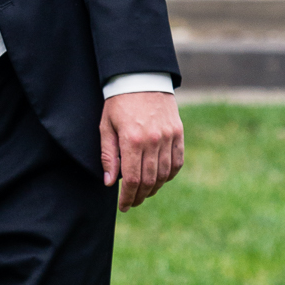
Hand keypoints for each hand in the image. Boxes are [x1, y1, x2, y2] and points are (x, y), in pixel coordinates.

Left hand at [99, 93, 183, 211]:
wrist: (141, 78)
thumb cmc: (118, 103)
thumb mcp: (106, 127)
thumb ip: (108, 156)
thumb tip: (110, 183)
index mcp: (132, 140)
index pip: (132, 180)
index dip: (128, 197)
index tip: (123, 206)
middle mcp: (153, 140)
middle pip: (150, 180)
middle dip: (140, 196)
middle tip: (132, 203)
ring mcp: (168, 137)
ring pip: (165, 174)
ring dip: (155, 188)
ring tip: (144, 193)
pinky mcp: (178, 133)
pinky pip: (177, 161)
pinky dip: (170, 174)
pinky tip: (160, 179)